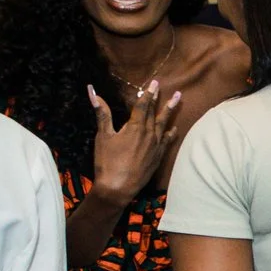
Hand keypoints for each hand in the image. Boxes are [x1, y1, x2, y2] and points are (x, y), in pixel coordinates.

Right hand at [88, 82, 180, 203]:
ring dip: (170, 111)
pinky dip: (171, 133)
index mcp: (135, 127)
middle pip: (155, 113)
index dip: (148, 94)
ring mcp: (156, 145)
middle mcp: (149, 134)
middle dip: (160, 100)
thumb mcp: (103, 136)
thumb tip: (93, 92)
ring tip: (178, 99)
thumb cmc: (107, 161)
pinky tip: (174, 128)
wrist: (118, 187)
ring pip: (164, 124)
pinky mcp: (158, 156)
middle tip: (169, 89)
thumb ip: (102, 113)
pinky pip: (167, 140)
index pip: (143, 106)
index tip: (154, 83)